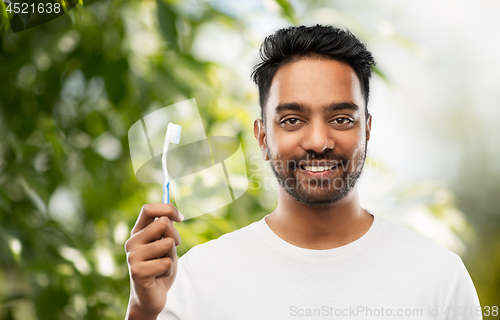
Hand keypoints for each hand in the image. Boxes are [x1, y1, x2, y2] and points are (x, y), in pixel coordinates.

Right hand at [125, 204, 183, 319]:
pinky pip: (167, 263)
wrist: (152, 296)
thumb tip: (174, 215)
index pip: (148, 209)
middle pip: (163, 223)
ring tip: (162, 265)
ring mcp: (132, 256)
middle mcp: (132, 241)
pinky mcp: (137, 271)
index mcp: (138, 232)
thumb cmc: (160, 267)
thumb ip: (166, 230)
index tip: (180, 218)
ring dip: (172, 256)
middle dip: (175, 236)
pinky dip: (169, 271)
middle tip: (170, 251)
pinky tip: (159, 276)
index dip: (168, 209)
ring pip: (168, 243)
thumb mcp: (166, 244)